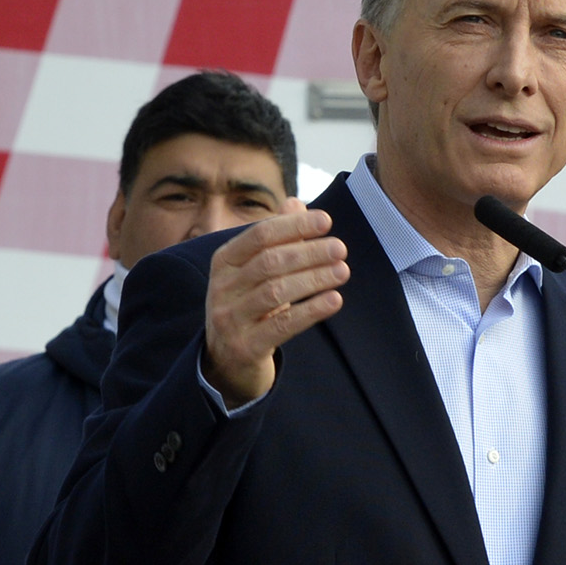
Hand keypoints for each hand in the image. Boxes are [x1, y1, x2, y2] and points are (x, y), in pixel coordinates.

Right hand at [204, 211, 346, 406]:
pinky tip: (335, 300)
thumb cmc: (248, 307)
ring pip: (276, 291)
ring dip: (314, 278)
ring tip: (343, 271)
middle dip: (309, 252)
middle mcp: (222, 288)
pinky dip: (311, 310)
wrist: (225, 362)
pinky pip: (281, 325)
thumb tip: (295, 202)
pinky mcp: (245, 347)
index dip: (293, 226)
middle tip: (341, 248)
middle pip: (270, 262)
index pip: (259, 236)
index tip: (326, 221)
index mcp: (224, 262)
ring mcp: (230, 319)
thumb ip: (276, 239)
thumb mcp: (255, 272)